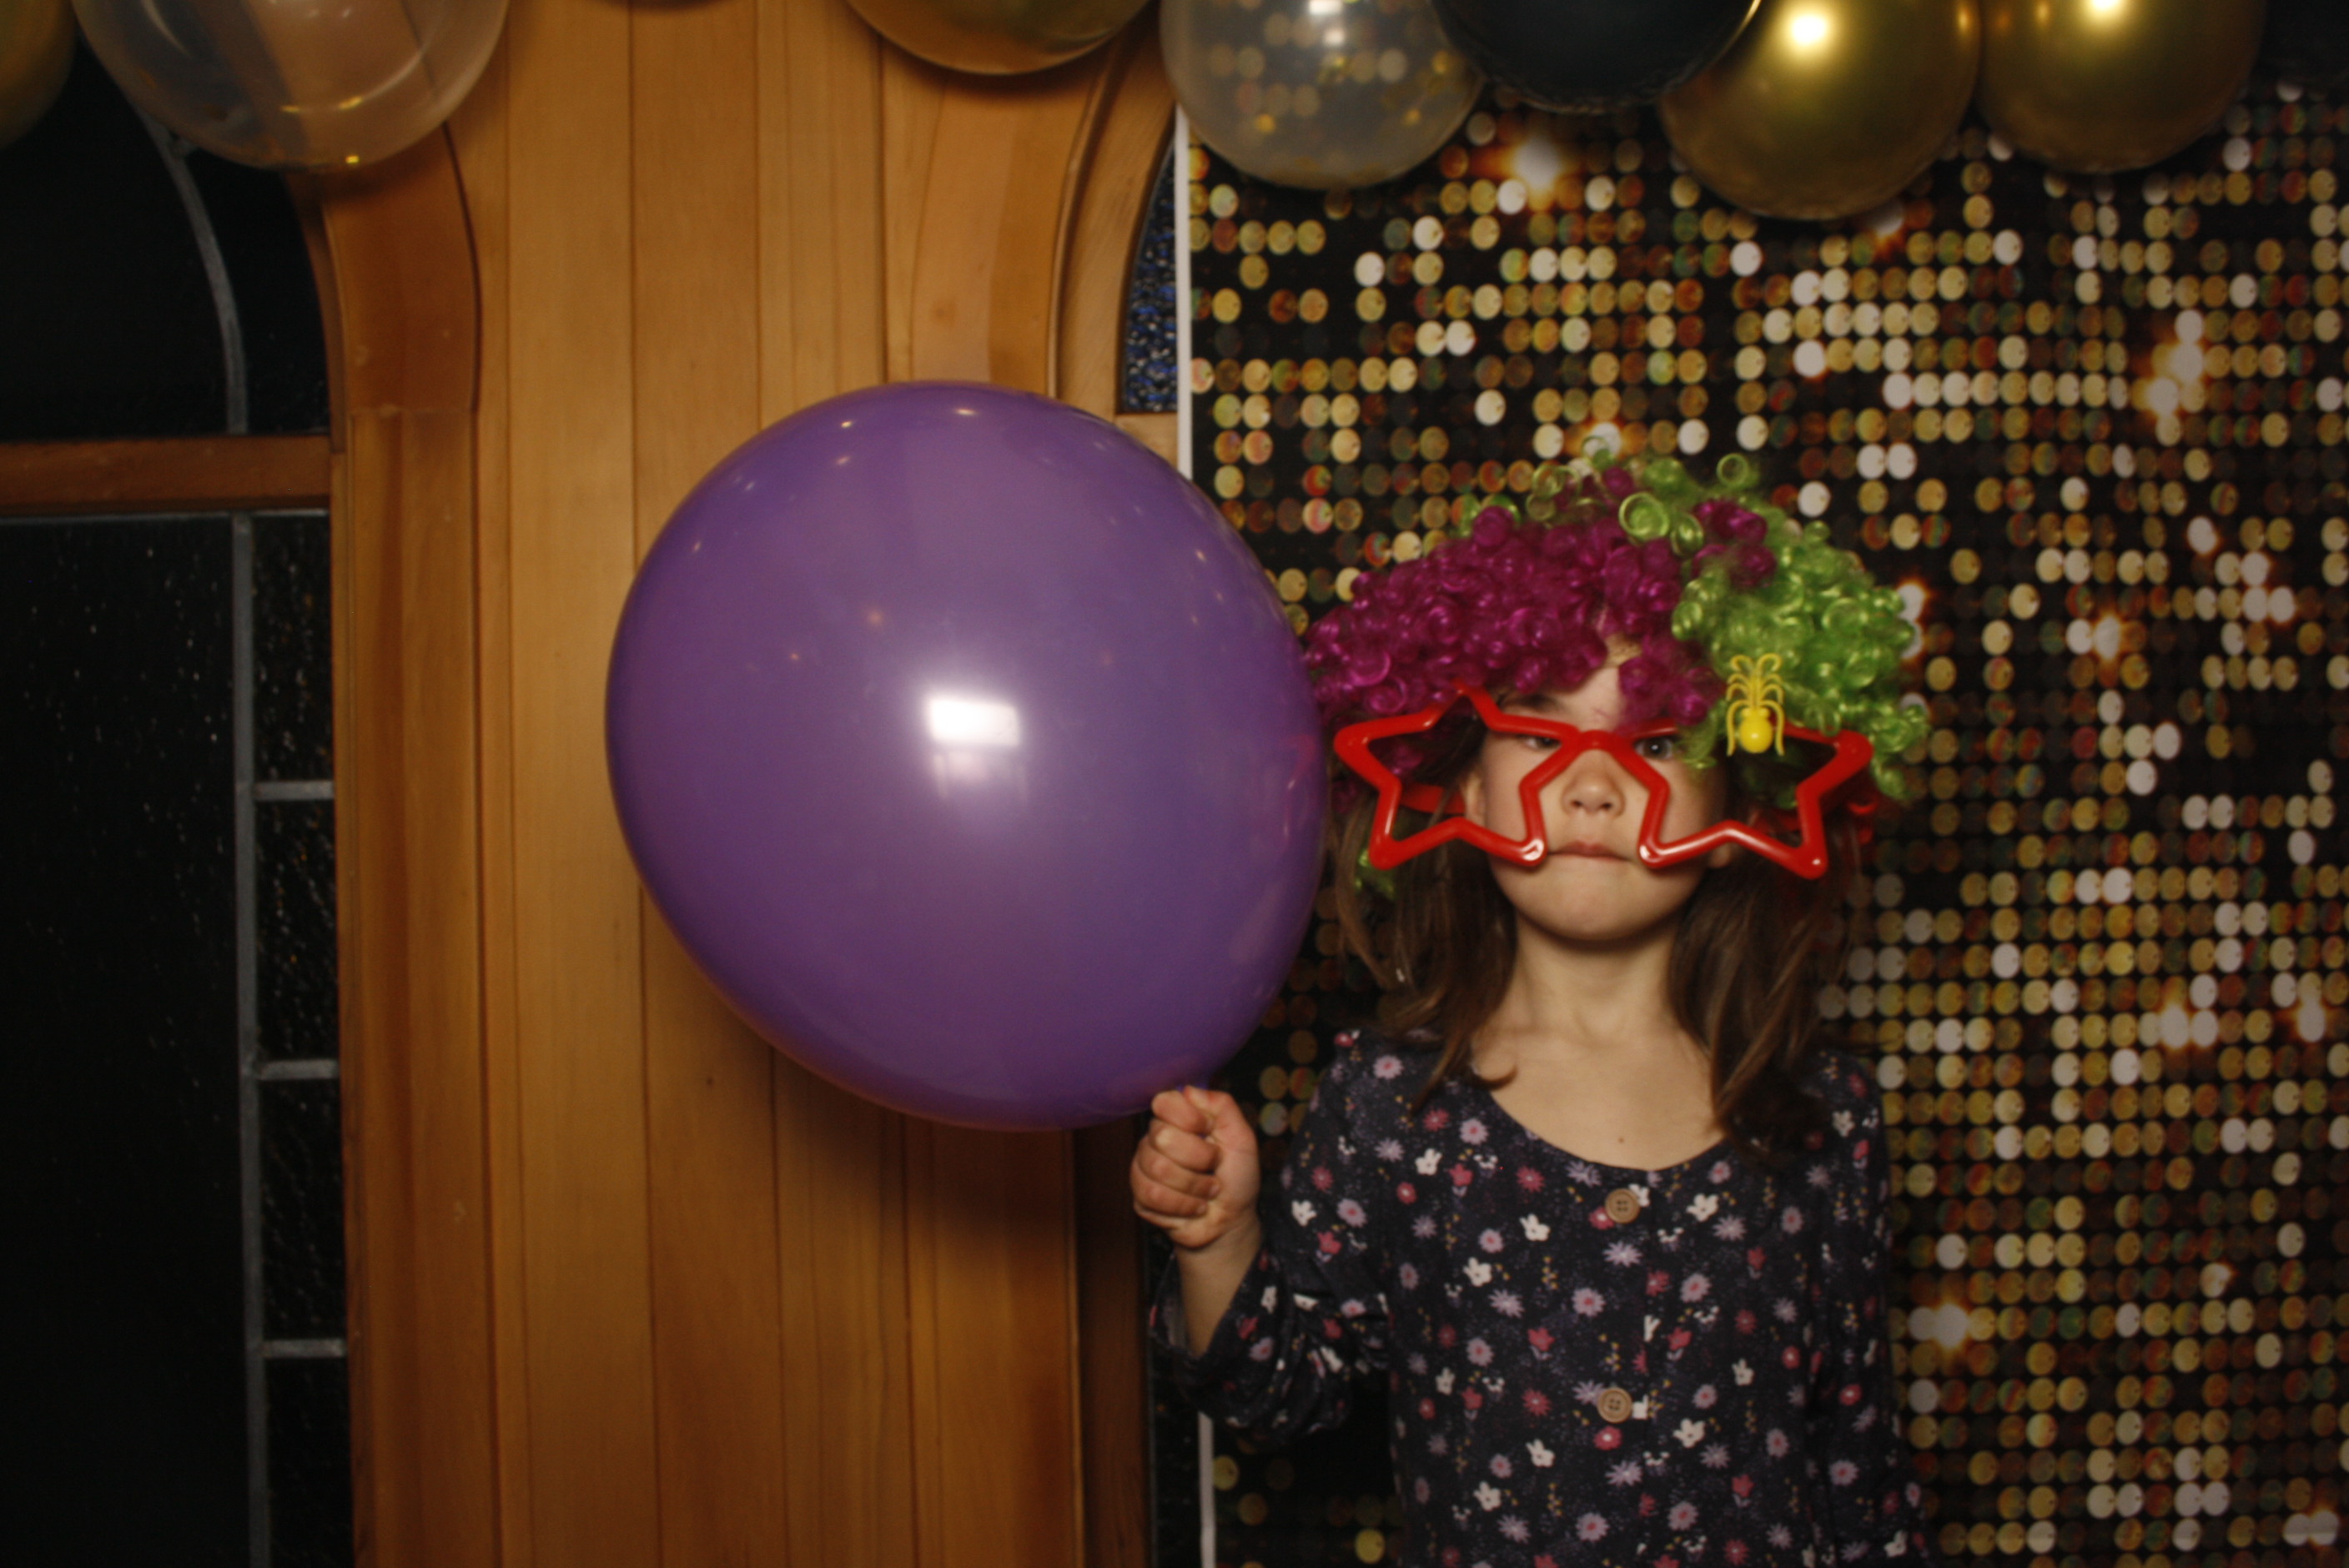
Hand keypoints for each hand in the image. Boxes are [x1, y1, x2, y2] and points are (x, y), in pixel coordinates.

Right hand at [1130, 1086, 1260, 1256]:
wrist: (1231, 1222)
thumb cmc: (1237, 1179)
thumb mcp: (1241, 1138)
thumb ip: (1222, 1106)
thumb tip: (1190, 1090)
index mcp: (1179, 1121)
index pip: (1164, 1102)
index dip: (1189, 1118)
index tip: (1209, 1131)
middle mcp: (1157, 1140)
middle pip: (1162, 1136)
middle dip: (1199, 1157)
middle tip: (1213, 1167)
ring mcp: (1145, 1168)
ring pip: (1158, 1168)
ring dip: (1193, 1185)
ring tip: (1207, 1191)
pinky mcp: (1140, 1197)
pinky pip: (1153, 1195)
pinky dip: (1183, 1205)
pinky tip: (1194, 1206)